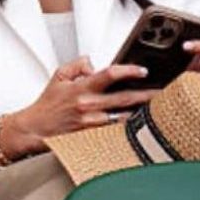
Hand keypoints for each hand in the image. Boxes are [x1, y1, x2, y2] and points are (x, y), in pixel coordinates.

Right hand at [4, 57, 156, 157]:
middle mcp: (88, 106)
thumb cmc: (48, 105)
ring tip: (159, 108)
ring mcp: (92, 123)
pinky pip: (116, 131)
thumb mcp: (59, 76)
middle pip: (124, 98)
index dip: (128, 71)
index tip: (142, 70)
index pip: (109, 75)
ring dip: (142, 112)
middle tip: (163, 91)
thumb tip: (94, 63)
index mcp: (81, 88)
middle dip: (146, 94)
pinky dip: (129, 127)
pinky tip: (141, 124)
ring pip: (124, 117)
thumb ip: (78, 64)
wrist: (36, 129)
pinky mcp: (93, 137)